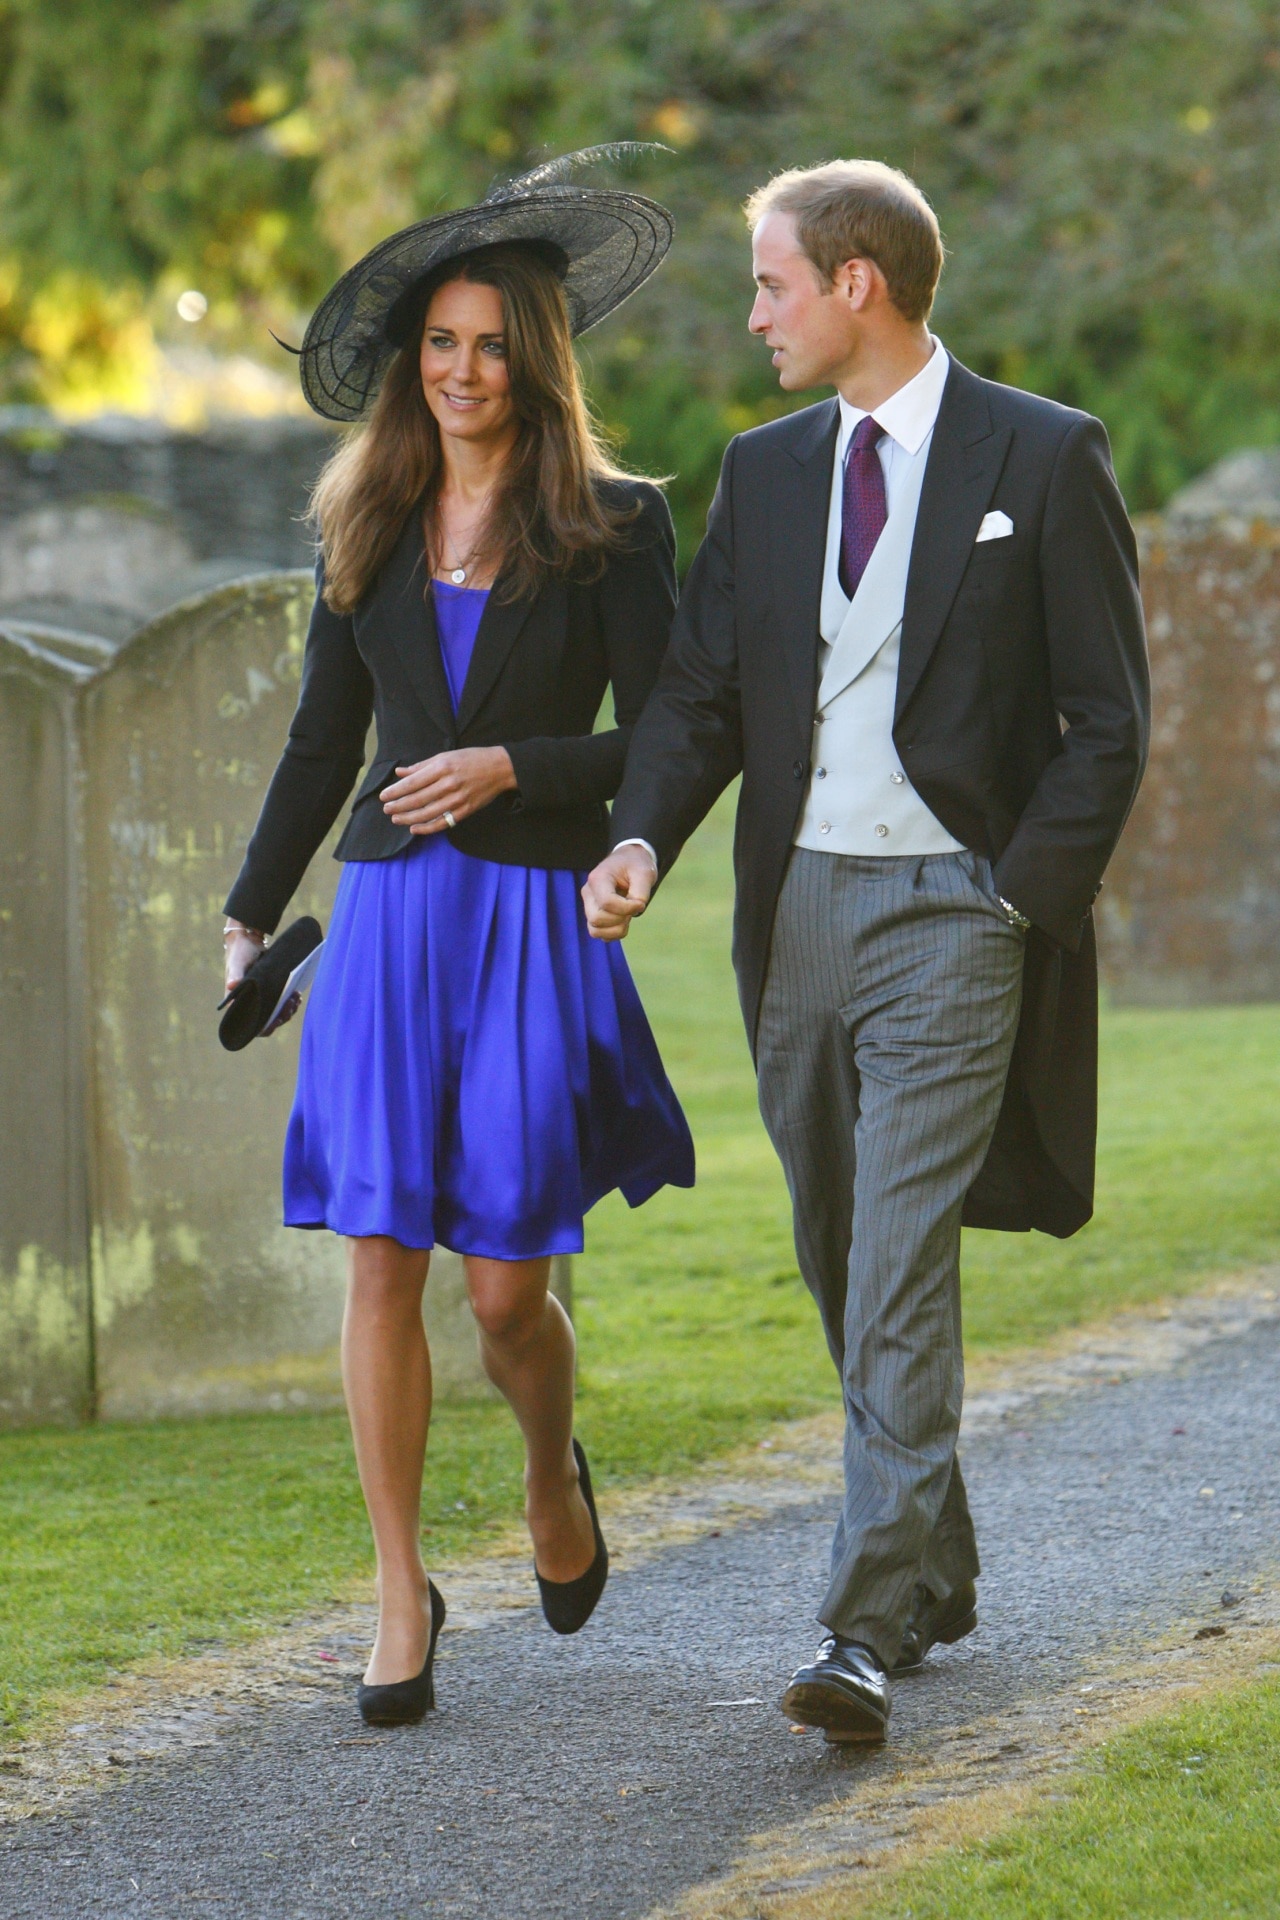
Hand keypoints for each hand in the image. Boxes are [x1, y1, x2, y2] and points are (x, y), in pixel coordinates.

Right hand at [223, 930, 300, 1028]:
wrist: (248, 940)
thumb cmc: (239, 952)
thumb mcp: (237, 962)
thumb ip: (235, 974)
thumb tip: (231, 986)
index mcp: (238, 1003)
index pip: (252, 1025)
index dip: (265, 1027)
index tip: (277, 1020)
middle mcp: (250, 1004)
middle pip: (268, 1021)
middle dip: (282, 1016)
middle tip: (291, 1004)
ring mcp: (261, 999)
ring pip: (277, 1013)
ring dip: (288, 1009)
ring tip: (296, 998)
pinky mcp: (271, 992)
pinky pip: (282, 1003)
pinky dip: (290, 1001)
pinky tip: (297, 995)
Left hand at [380, 747, 516, 832]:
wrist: (500, 768)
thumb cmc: (471, 759)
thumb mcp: (445, 757)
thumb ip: (421, 766)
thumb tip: (400, 773)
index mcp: (442, 768)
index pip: (412, 783)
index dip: (395, 791)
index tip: (384, 796)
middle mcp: (449, 784)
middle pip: (417, 799)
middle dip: (398, 806)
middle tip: (386, 809)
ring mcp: (458, 799)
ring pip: (427, 813)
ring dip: (408, 818)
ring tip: (396, 819)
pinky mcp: (465, 810)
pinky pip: (442, 822)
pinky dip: (427, 828)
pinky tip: (414, 828)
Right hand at [581, 847, 656, 940]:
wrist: (629, 862)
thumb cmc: (635, 865)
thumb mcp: (644, 873)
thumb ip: (641, 893)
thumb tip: (636, 910)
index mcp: (598, 878)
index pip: (607, 902)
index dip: (627, 908)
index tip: (641, 903)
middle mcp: (588, 892)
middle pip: (597, 919)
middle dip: (620, 920)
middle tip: (633, 909)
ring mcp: (588, 905)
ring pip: (595, 930)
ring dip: (616, 929)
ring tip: (628, 917)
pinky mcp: (593, 915)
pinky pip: (599, 934)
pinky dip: (613, 933)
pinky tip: (624, 921)